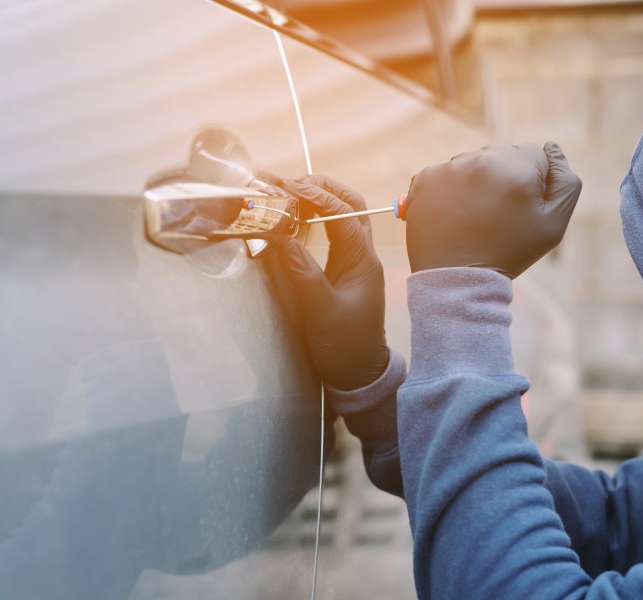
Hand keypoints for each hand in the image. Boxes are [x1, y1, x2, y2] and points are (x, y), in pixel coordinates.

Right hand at [276, 175, 389, 390]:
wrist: (359, 373)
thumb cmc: (345, 346)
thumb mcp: (320, 312)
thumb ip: (301, 273)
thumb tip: (280, 238)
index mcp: (362, 261)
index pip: (343, 214)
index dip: (315, 196)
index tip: (287, 187)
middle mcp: (362, 255)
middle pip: (350, 204)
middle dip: (322, 186)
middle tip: (289, 182)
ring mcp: (355, 261)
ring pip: (344, 215)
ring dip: (320, 198)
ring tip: (288, 192)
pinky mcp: (345, 269)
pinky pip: (335, 231)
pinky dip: (317, 217)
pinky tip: (296, 217)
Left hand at [405, 141, 581, 276]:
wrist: (457, 280)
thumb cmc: (510, 252)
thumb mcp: (553, 224)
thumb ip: (566, 182)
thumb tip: (552, 148)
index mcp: (518, 169)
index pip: (535, 155)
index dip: (532, 182)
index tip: (520, 208)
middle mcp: (482, 161)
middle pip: (502, 154)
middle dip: (504, 176)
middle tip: (496, 214)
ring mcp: (449, 169)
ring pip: (473, 161)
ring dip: (476, 180)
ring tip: (474, 215)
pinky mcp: (424, 179)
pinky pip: (445, 172)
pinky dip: (450, 188)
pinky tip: (453, 213)